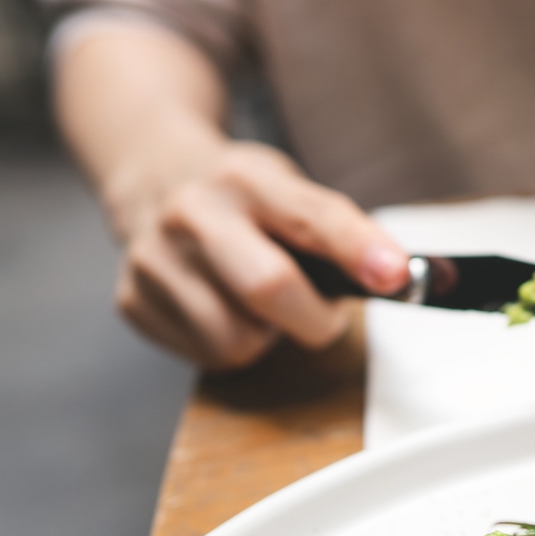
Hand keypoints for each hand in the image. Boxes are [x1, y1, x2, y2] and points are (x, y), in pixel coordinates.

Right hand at [112, 141, 410, 369]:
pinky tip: (222, 309)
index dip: (359, 250)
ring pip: (238, 341)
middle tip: (323, 317)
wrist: (152, 179)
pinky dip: (229, 344)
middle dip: (313, 319)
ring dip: (265, 336)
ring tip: (257, 304)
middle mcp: (192, 213)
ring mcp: (154, 260)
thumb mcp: (290, 188)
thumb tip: (402, 280)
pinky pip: (207, 356)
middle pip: (268, 288)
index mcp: (245, 178)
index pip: (312, 218)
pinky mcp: (132, 302)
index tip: (395, 278)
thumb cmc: (241, 196)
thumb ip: (340, 232)